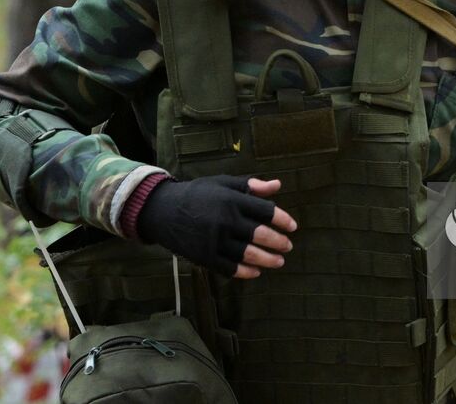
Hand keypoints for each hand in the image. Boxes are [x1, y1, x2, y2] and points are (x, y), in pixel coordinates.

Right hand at [136, 175, 296, 278]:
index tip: (293, 227)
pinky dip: (246, 272)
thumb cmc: (198, 194)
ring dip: (267, 260)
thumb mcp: (223, 183)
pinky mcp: (205, 257)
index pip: (265, 211)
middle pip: (260, 234)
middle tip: (288, 246)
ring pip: (247, 254)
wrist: (163, 210)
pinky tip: (257, 272)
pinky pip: (230, 268)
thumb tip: (278, 186)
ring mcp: (214, 241)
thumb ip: (251, 186)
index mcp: (231, 200)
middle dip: (278, 241)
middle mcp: (225, 221)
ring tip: (279, 261)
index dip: (282, 219)